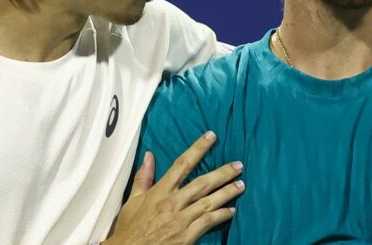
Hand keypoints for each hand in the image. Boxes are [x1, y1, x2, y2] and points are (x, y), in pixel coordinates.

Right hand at [104, 131, 244, 244]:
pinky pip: (208, 223)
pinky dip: (221, 215)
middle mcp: (173, 203)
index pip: (182, 164)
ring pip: (209, 202)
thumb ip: (144, 177)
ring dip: (227, 193)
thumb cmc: (130, 228)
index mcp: (160, 191)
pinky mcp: (186, 237)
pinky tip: (231, 210)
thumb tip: (149, 155)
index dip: (198, 148)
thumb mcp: (132, 200)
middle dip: (222, 173)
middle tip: (239, 165)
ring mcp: (181, 220)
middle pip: (202, 183)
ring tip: (241, 185)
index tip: (211, 137)